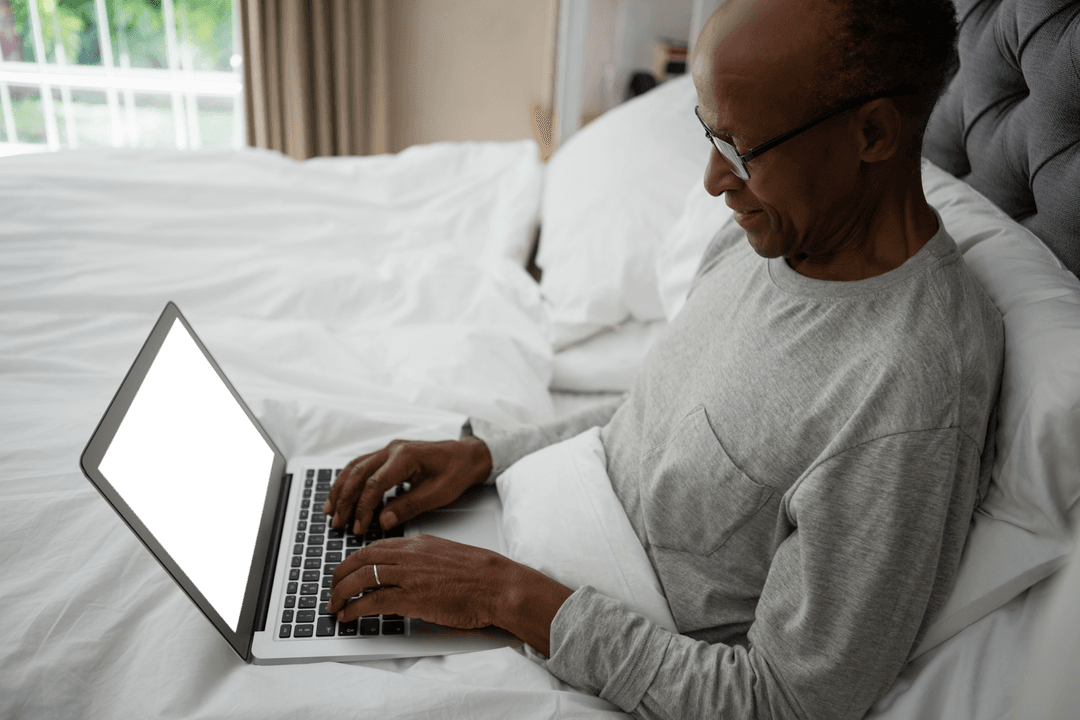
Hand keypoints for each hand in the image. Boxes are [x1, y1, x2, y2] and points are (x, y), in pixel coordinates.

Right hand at [323, 436, 491, 533]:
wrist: (468, 455)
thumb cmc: (457, 472)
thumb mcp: (437, 494)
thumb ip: (409, 506)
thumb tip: (383, 521)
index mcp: (405, 457)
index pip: (374, 484)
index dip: (363, 508)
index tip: (358, 527)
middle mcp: (393, 449)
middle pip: (357, 474)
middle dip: (344, 500)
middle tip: (337, 523)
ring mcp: (389, 450)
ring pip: (355, 467)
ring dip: (341, 489)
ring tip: (330, 511)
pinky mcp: (389, 454)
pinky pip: (361, 465)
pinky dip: (349, 481)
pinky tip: (342, 494)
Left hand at [328, 535, 573, 654]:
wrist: (498, 584)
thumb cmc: (481, 574)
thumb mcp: (448, 555)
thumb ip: (425, 558)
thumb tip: (409, 572)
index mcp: (419, 542)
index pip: (376, 546)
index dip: (356, 560)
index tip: (347, 570)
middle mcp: (409, 554)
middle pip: (361, 558)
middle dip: (340, 574)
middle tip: (332, 588)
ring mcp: (409, 575)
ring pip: (361, 577)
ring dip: (341, 592)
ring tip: (334, 605)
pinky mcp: (412, 597)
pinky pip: (372, 601)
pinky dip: (354, 609)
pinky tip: (348, 616)